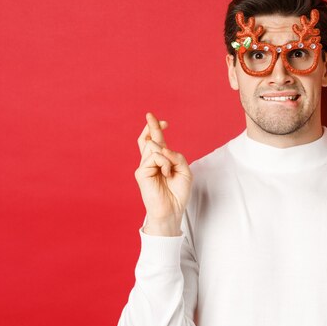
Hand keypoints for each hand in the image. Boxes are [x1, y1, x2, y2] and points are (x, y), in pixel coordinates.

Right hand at [134, 112, 192, 235]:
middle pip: (148, 139)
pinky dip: (163, 162)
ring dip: (166, 155)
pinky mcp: (141, 172)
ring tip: (168, 171)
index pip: (156, 141)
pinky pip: (154, 157)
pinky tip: (165, 173)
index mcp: (161, 161)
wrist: (172, 210)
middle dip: (152, 126)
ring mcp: (145, 166)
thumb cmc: (178, 192)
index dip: (157, 129)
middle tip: (150, 115)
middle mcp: (151, 162)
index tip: (164, 122)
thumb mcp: (184, 170)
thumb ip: (176, 156)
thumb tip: (162, 148)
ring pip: (154, 147)